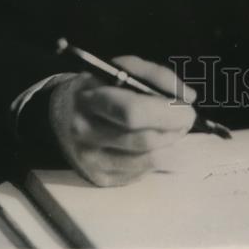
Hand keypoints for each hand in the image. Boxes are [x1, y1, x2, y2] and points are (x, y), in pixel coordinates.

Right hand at [49, 55, 196, 185]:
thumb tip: (188, 97)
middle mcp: (87, 134)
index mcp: (91, 100)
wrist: (60, 114)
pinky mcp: (100, 179)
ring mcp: (92, 161)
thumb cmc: (100, 86)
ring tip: (172, 129)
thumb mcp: (122, 68)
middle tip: (186, 118)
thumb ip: (157, 76)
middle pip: (145, 140)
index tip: (188, 106)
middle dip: (175, 129)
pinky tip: (154, 143)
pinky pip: (141, 172)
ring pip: (148, 160)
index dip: (168, 112)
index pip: (134, 112)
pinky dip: (156, 157)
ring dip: (170, 144)